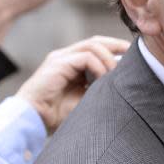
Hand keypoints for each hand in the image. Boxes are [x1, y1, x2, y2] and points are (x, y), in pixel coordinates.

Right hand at [16, 36, 130, 133]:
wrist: (31, 122)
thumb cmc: (56, 115)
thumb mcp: (85, 99)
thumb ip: (99, 88)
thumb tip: (122, 84)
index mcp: (70, 64)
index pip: (95, 47)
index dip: (114, 49)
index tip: (132, 57)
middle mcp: (65, 57)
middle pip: (96, 41)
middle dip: (116, 45)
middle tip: (132, 54)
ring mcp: (60, 58)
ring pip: (93, 46)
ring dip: (109, 59)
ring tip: (116, 74)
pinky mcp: (57, 63)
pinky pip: (85, 57)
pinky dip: (99, 66)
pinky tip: (103, 79)